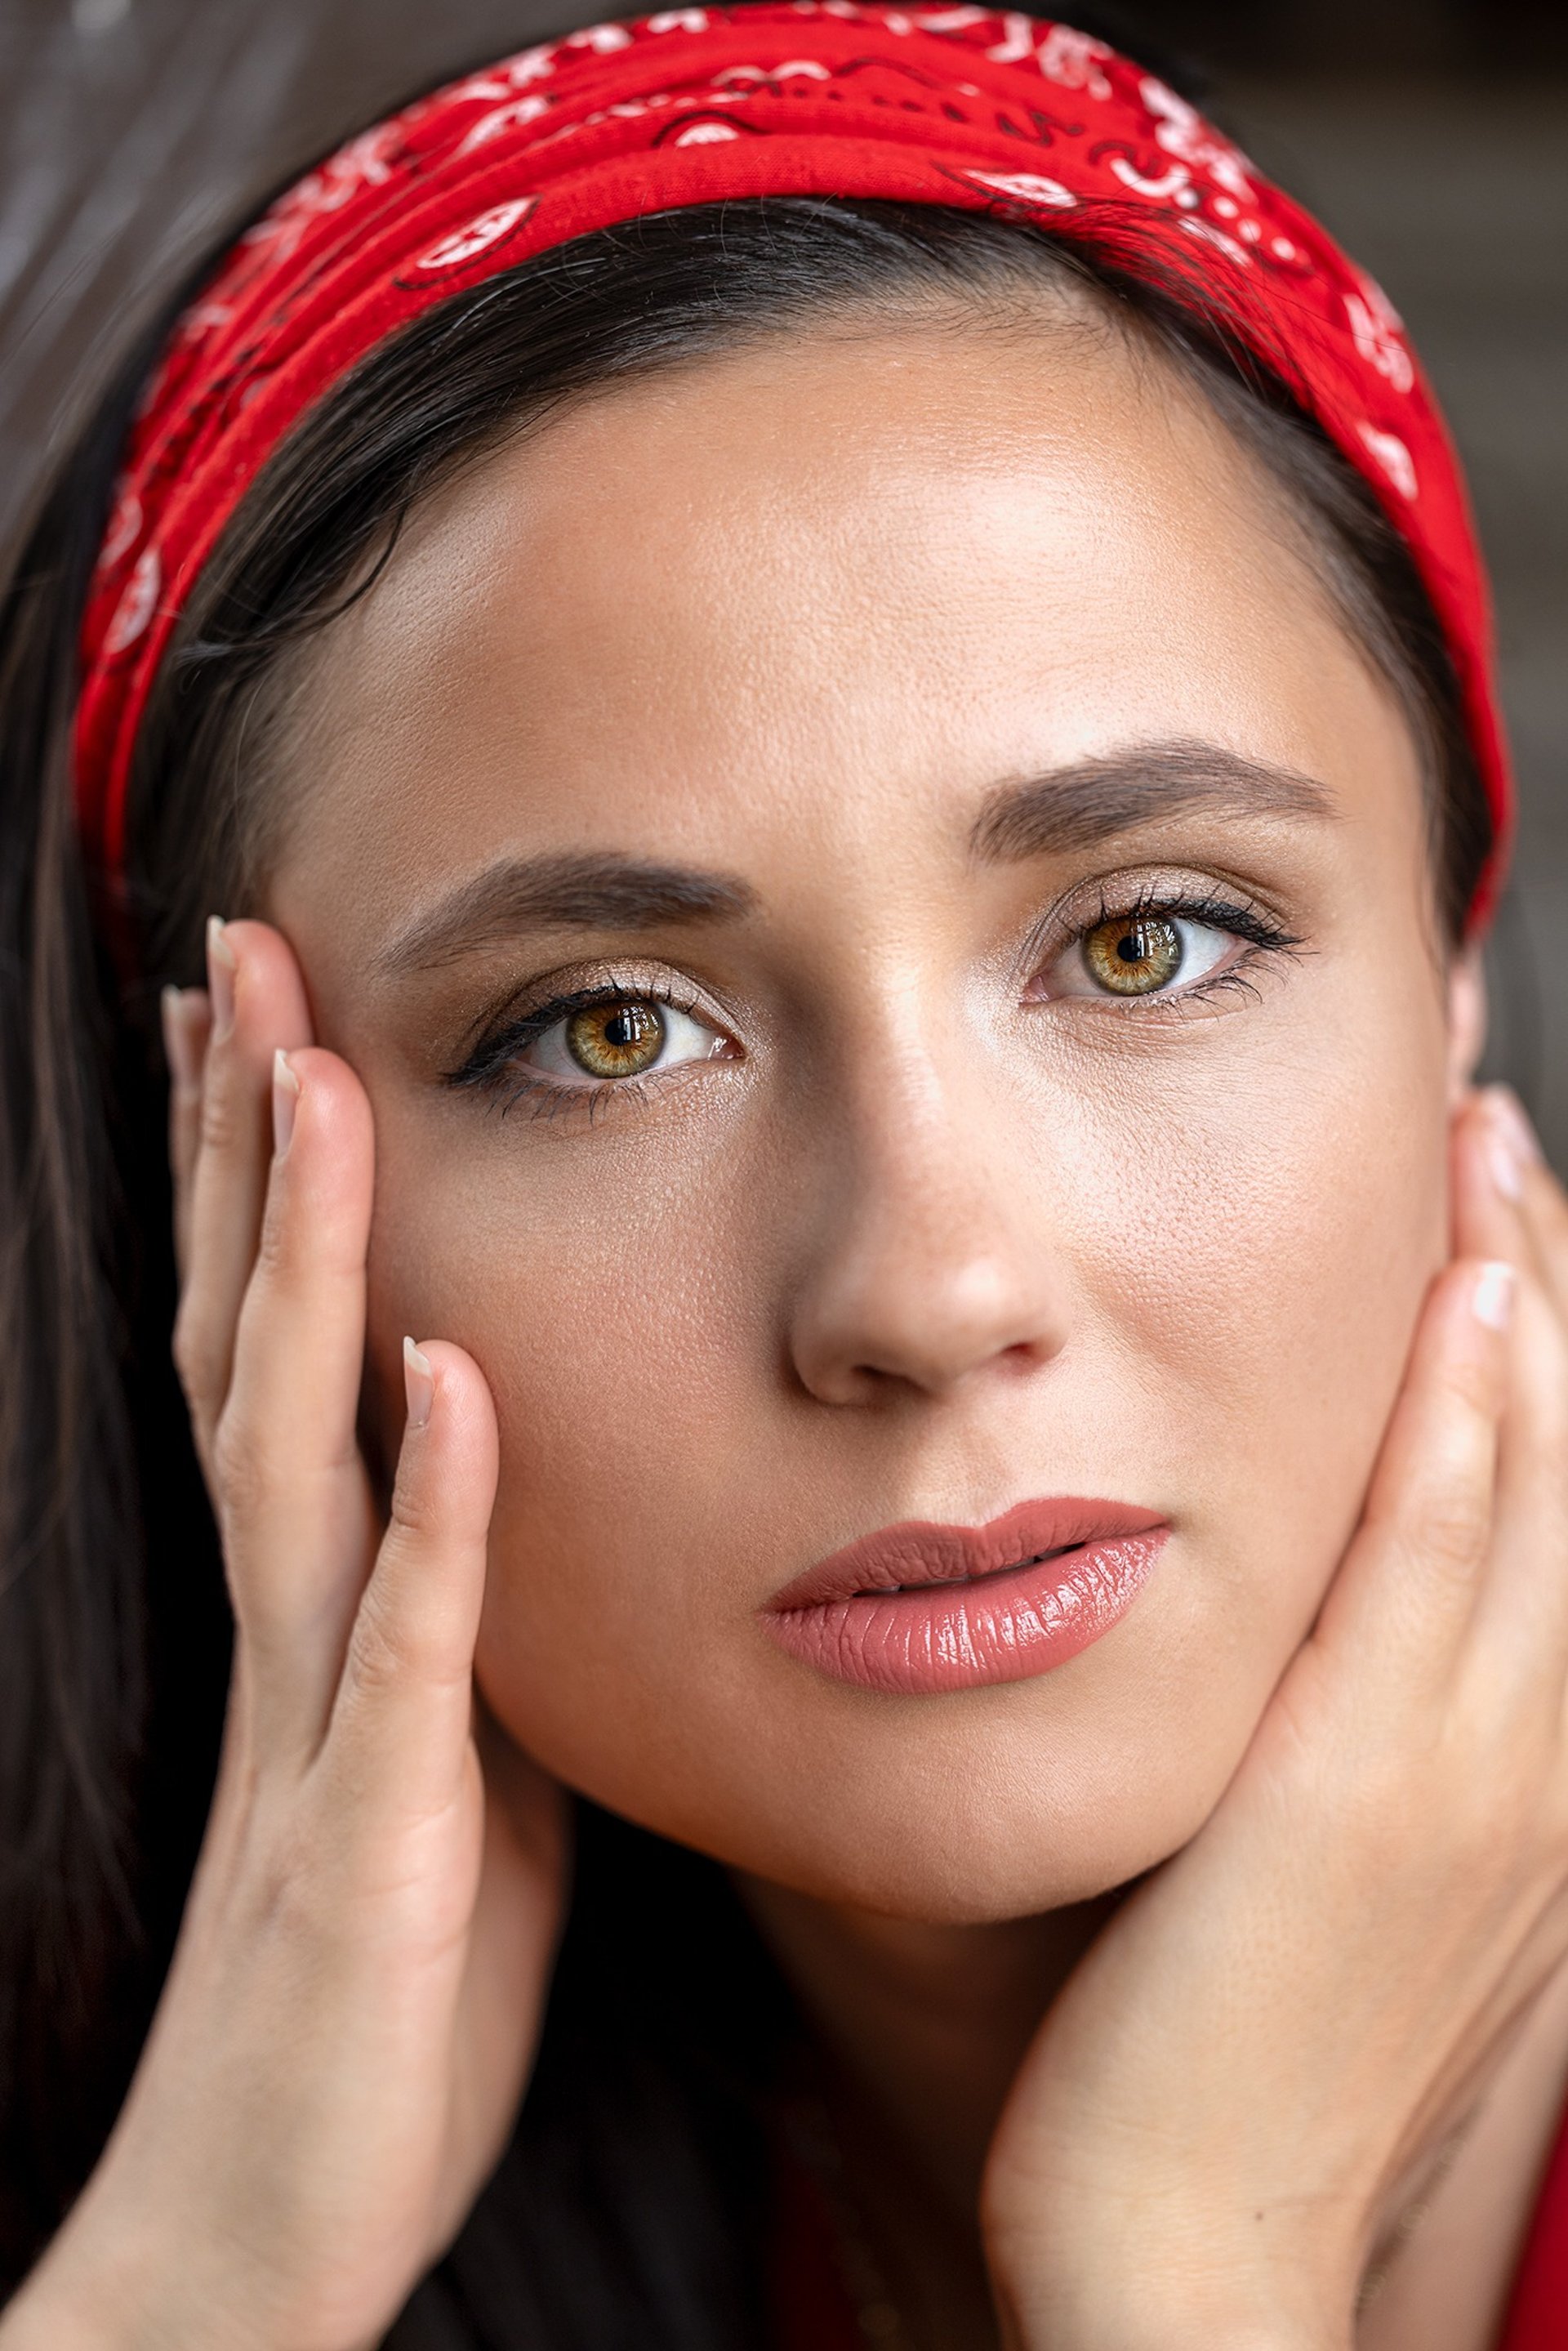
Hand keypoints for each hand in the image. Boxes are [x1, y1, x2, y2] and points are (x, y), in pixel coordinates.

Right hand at [2, 920, 566, 2350]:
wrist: (267, 2223)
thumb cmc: (380, 1997)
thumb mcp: (450, 1767)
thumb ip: (464, 1624)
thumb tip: (512, 1496)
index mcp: (320, 1607)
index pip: (272, 1347)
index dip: (258, 1185)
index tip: (264, 1024)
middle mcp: (290, 1629)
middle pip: (251, 1340)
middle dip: (243, 1150)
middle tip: (238, 956)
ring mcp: (316, 1722)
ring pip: (292, 1445)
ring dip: (302, 1264)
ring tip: (312, 1086)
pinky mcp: (373, 1835)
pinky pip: (401, 1645)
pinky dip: (421, 1507)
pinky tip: (444, 1374)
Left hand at [982, 1089, 1567, 2350]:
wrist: (1189, 2235)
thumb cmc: (1232, 2042)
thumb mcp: (1330, 1865)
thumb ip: (1345, 1724)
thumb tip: (1307, 1600)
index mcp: (1530, 1768)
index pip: (1557, 1502)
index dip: (1551, 1341)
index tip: (1506, 1212)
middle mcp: (1536, 1753)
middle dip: (1551, 1277)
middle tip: (1498, 1124)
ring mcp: (1469, 1770)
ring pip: (1527, 1486)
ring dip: (1522, 1304)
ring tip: (1488, 1148)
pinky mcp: (1361, 1788)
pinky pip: (1431, 1576)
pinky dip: (1461, 1435)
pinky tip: (1460, 1314)